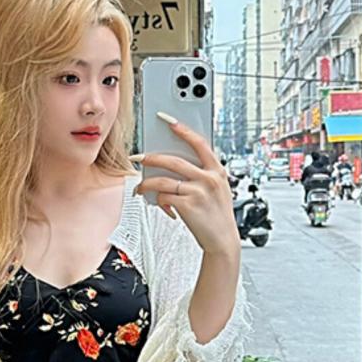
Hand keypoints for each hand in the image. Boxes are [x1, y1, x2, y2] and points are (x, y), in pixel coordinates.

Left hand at [133, 117, 239, 255]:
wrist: (222, 240)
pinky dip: (158, 200)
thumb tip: (173, 166)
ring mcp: (198, 192)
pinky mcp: (188, 205)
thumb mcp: (217, 190)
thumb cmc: (217, 215)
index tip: (169, 121)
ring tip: (141, 185)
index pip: (199, 144)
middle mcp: (209, 179)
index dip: (183, 130)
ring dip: (147, 182)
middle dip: (152, 157)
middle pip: (174, 161)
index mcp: (217, 171)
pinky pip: (164, 197)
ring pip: (164, 180)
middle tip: (139, 157)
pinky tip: (158, 203)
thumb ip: (202, 175)